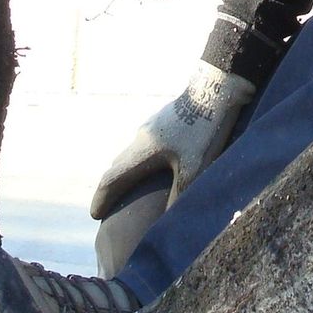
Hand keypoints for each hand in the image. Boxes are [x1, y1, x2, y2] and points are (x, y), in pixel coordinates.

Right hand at [89, 61, 257, 218]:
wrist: (217, 87)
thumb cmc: (205, 129)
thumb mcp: (194, 168)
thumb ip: (178, 196)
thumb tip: (168, 226)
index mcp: (143, 149)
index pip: (113, 178)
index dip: (102, 198)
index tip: (95, 215)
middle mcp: (141, 136)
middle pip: (119, 165)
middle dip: (113, 187)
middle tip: (109, 206)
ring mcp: (152, 125)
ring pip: (132, 152)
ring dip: (127, 172)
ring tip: (130, 188)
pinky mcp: (166, 119)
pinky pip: (146, 144)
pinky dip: (142, 160)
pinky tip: (156, 164)